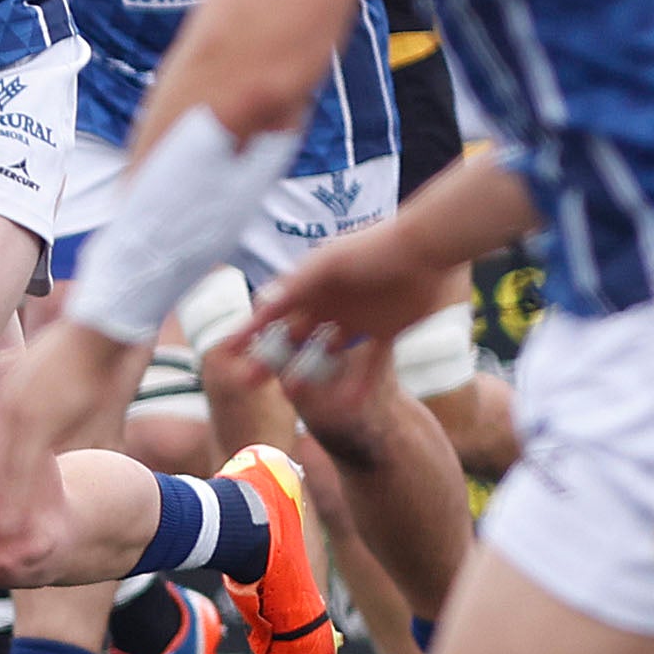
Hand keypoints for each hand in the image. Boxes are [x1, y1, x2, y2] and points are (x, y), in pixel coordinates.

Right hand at [224, 223, 448, 385]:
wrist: (427, 248)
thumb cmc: (374, 247)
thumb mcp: (329, 264)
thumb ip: (297, 283)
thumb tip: (261, 301)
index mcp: (313, 284)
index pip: (273, 311)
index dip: (249, 330)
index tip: (227, 351)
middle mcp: (331, 303)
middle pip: (294, 335)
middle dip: (271, 356)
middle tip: (249, 380)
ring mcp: (359, 319)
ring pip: (327, 353)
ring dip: (310, 372)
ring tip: (292, 392)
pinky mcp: (388, 331)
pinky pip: (370, 365)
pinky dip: (359, 384)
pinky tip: (346, 406)